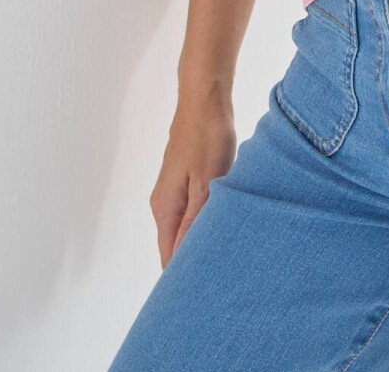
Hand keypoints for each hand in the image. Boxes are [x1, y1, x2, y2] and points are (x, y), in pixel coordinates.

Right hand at [151, 96, 236, 266]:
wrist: (204, 99)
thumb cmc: (207, 137)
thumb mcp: (205, 182)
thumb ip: (194, 222)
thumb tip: (183, 258)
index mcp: (165, 209)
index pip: (168, 256)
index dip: (183, 275)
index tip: (203, 289)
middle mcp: (163, 203)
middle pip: (175, 244)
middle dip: (194, 260)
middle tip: (221, 273)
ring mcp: (173, 191)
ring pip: (185, 227)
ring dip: (201, 239)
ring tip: (225, 252)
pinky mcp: (186, 179)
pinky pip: (193, 210)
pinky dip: (205, 220)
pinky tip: (223, 221)